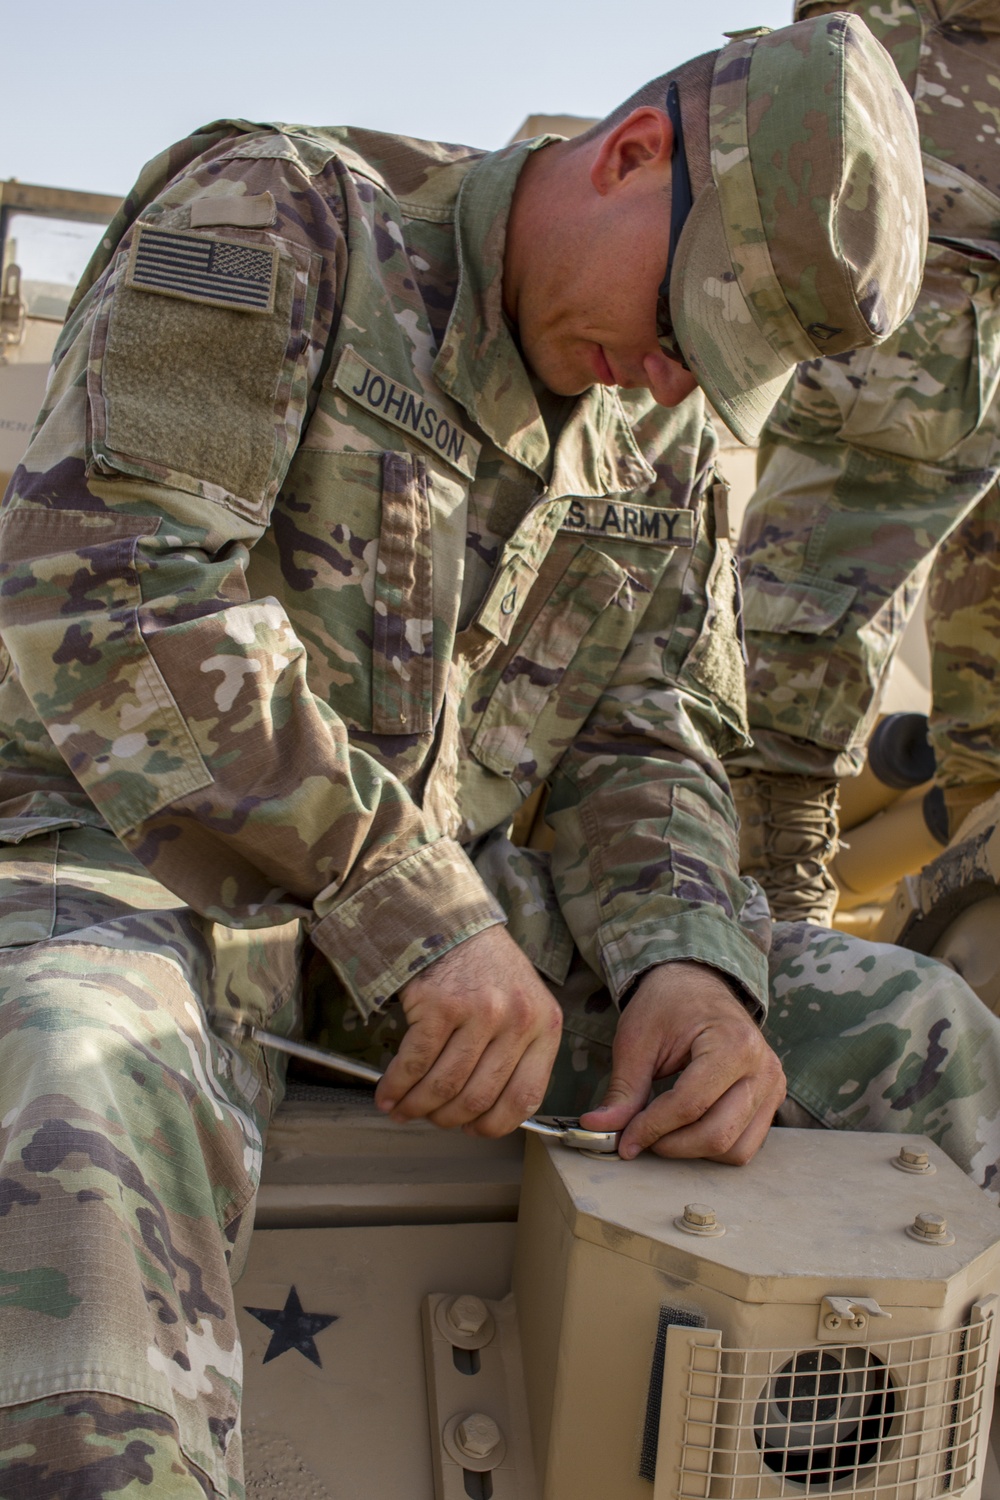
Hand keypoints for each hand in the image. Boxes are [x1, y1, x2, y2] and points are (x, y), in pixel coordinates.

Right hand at [375, 925, 561, 1137]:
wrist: (452, 921)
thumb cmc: (486, 969)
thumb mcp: (522, 1005)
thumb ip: (516, 1053)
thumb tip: (483, 1115)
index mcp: (545, 1026)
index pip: (525, 1098)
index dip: (494, 1125)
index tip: (472, 1130)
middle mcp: (517, 1020)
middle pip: (478, 1097)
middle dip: (447, 1119)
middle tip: (429, 1119)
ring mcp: (479, 1012)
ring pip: (445, 1085)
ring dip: (417, 1106)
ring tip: (402, 1109)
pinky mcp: (441, 1004)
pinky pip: (415, 1062)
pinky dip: (396, 1085)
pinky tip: (387, 1093)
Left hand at [579, 961, 784, 1163]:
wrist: (697, 983)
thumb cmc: (668, 1004)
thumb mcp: (637, 1040)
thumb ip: (623, 1089)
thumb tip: (601, 1128)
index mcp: (733, 1043)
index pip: (690, 1105)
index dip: (652, 1129)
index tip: (624, 1141)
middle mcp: (762, 1067)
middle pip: (717, 1134)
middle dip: (672, 1145)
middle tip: (640, 1137)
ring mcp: (772, 1085)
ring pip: (735, 1149)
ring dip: (693, 1151)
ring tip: (664, 1131)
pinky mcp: (772, 1098)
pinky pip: (746, 1143)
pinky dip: (713, 1146)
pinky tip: (687, 1127)